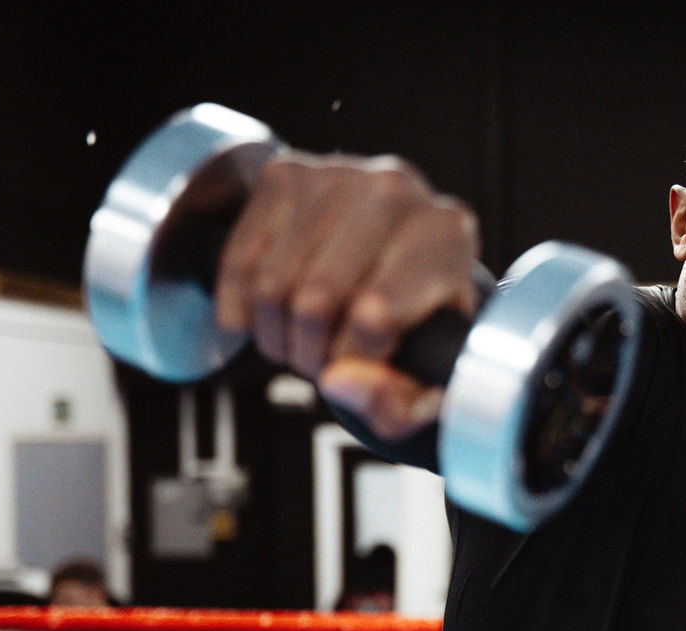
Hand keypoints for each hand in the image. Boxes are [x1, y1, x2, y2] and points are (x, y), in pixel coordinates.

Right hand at [212, 151, 482, 439]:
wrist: (396, 256)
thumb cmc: (419, 324)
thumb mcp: (429, 381)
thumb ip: (397, 403)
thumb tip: (338, 382)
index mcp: (445, 235)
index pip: (373, 318)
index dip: (352, 362)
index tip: (361, 370)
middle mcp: (396, 191)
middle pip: (315, 304)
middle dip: (309, 355)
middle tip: (322, 363)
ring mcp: (336, 173)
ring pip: (273, 288)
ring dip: (276, 338)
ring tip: (302, 342)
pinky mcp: (285, 173)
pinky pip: (239, 263)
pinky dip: (241, 311)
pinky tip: (266, 321)